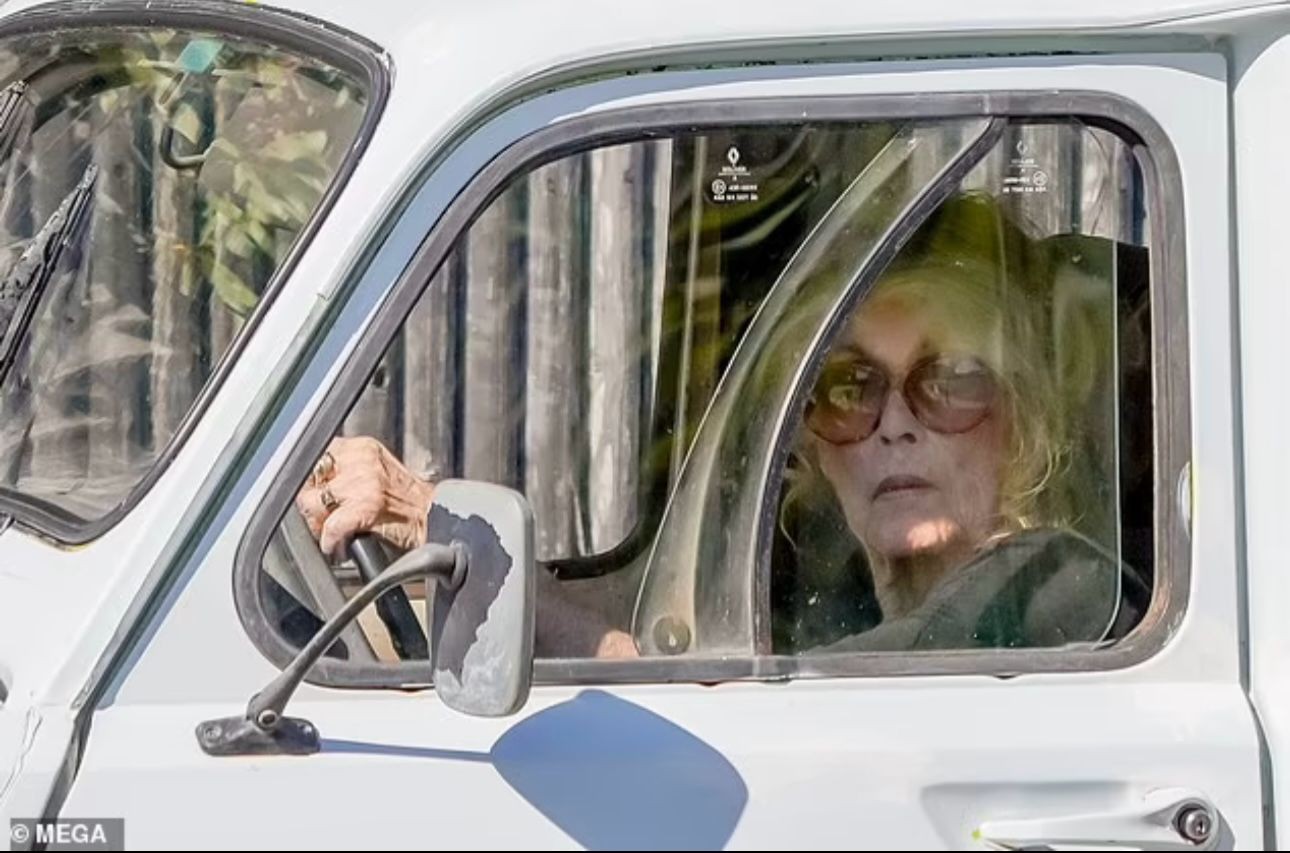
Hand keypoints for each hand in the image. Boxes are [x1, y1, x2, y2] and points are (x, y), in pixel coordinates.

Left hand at [296, 436, 435, 557]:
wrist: (439, 521)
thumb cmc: (410, 504)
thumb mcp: (377, 472)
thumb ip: (346, 470)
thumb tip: (312, 484)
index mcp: (363, 448)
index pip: (316, 456)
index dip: (310, 481)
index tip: (313, 495)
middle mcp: (362, 461)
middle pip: (309, 480)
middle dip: (311, 504)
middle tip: (323, 520)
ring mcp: (364, 484)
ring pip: (313, 503)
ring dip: (318, 525)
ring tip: (332, 534)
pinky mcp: (366, 508)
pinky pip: (330, 527)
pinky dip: (330, 542)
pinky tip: (338, 547)